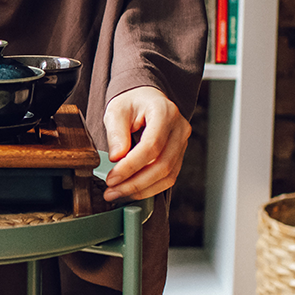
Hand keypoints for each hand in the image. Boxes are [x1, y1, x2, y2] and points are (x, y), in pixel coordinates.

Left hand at [102, 86, 190, 202]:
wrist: (146, 100)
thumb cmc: (132, 103)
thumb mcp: (116, 110)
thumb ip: (116, 133)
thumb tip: (116, 158)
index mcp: (165, 112)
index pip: (152, 145)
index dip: (131, 166)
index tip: (111, 178)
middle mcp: (179, 129)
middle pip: (162, 164)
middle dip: (135, 183)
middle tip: (111, 192)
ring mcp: (182, 143)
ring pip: (167, 175)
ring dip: (141, 189)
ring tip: (117, 194)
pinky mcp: (179, 156)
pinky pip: (168, 178)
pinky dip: (149, 188)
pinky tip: (131, 191)